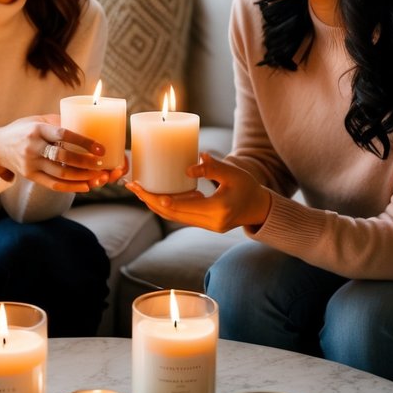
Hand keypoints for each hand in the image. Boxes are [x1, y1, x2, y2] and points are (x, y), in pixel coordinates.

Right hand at [0, 114, 127, 192]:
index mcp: (37, 129)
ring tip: (97, 176)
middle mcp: (32, 147)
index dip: (83, 142)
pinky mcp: (30, 176)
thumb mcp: (38, 120)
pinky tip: (85, 186)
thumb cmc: (24, 129)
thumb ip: (59, 123)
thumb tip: (86, 124)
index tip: (100, 148)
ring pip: (60, 173)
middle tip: (101, 163)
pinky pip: (53, 185)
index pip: (63, 134)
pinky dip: (71, 187)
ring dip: (82, 176)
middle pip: (63, 157)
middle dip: (85, 162)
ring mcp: (30, 163)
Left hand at [125, 152, 271, 231]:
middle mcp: (210, 222)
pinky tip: (155, 193)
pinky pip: (181, 215)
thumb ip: (212, 168)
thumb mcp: (233, 173)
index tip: (145, 191)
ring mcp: (207, 226)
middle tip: (133, 186)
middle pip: (174, 214)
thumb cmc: (248, 186)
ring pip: (175, 216)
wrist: (259, 207)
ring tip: (138, 189)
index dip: (163, 200)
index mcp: (218, 210)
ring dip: (155, 204)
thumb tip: (190, 167)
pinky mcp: (204, 223)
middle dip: (151, 201)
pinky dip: (167, 205)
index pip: (185, 208)